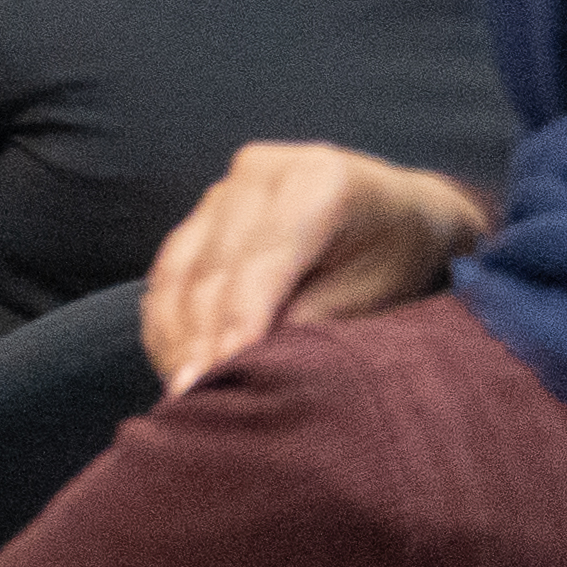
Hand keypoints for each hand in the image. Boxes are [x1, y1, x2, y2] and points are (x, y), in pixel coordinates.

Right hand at [143, 139, 493, 392]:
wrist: (400, 211)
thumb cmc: (396, 256)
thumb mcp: (375, 294)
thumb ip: (314, 322)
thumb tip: (249, 364)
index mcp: (319, 180)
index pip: (263, 259)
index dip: (239, 319)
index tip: (221, 371)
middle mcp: (262, 171)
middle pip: (214, 265)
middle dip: (200, 336)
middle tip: (192, 395)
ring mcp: (226, 187)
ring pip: (181, 267)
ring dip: (175, 332)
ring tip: (180, 386)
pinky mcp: (203, 210)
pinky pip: (170, 266)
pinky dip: (166, 315)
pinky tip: (173, 357)